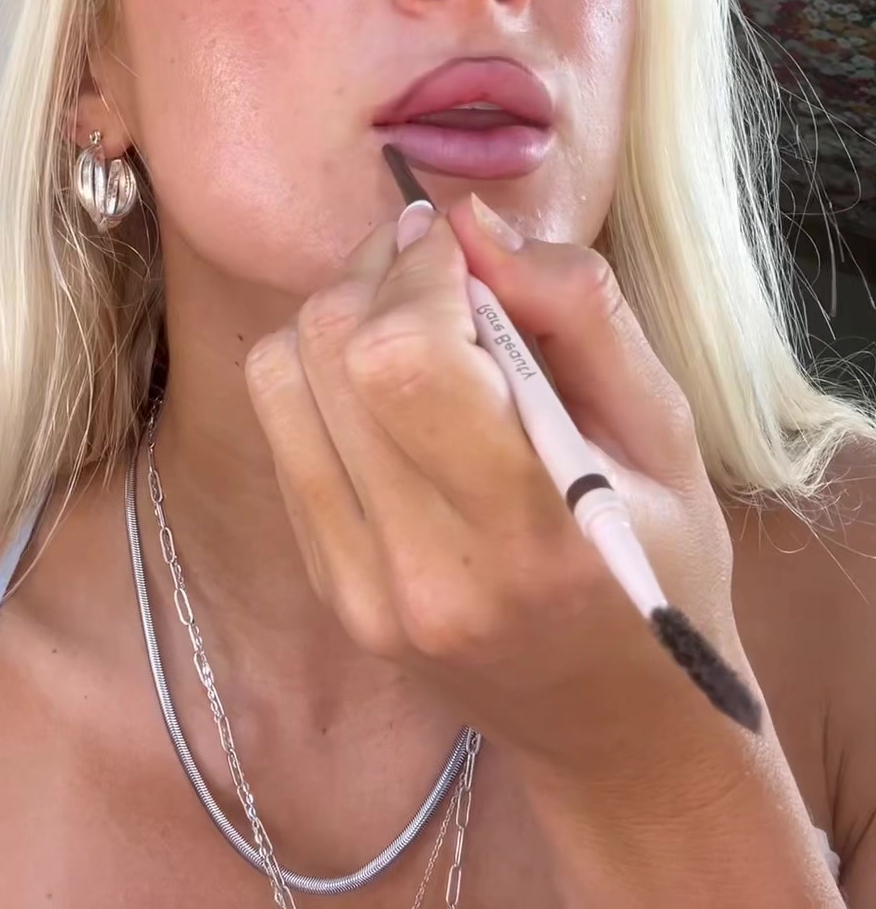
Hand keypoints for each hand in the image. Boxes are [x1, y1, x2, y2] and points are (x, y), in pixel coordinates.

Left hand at [244, 195, 743, 790]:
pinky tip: (393, 389)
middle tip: (438, 265)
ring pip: (280, 380)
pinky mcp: (326, 586)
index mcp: (527, 529)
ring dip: (339, 318)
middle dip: (377, 273)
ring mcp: (359, 587)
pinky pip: (282, 432)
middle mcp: (423, 569)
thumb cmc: (664, 560)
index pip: (404, 357)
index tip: (463, 248)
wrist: (620, 724)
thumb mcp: (665, 425)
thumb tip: (467, 220)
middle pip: (329, 353)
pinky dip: (324, 378)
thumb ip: (577, 307)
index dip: (420, 269)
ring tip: (413, 320)